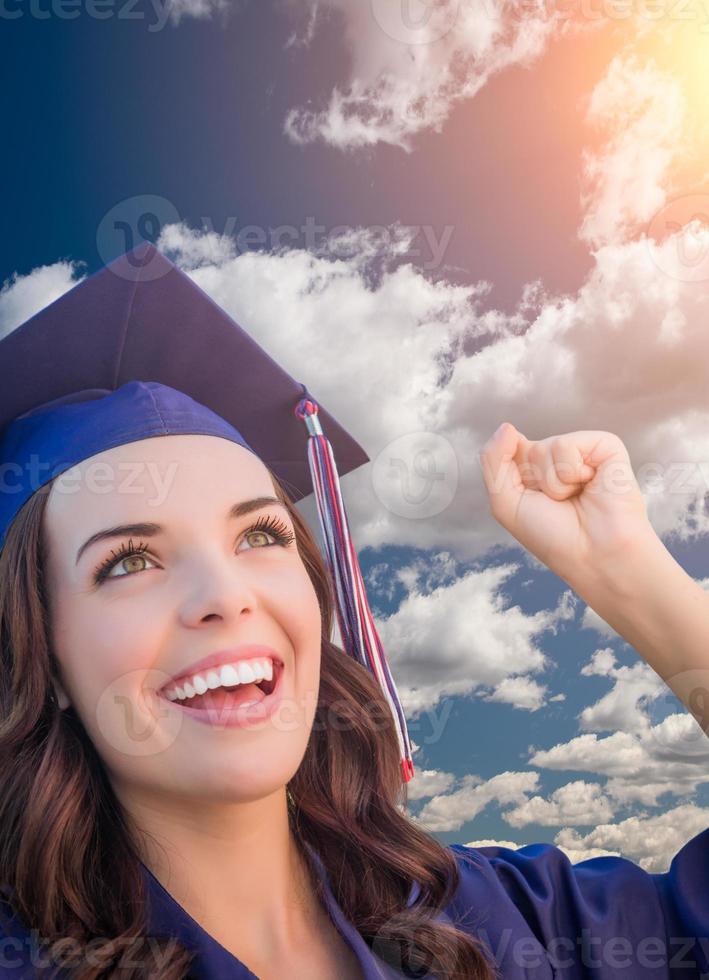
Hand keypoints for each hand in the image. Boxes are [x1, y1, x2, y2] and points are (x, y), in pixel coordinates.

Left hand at [478, 423, 653, 586]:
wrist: (595, 555)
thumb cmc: (553, 537)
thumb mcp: (506, 503)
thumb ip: (494, 461)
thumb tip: (507, 426)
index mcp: (535, 472)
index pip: (508, 450)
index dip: (512, 476)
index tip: (531, 500)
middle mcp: (558, 459)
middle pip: (525, 449)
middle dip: (535, 481)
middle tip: (559, 504)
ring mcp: (582, 452)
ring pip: (546, 446)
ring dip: (554, 482)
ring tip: (576, 497)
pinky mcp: (605, 446)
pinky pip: (567, 445)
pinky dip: (571, 472)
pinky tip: (590, 486)